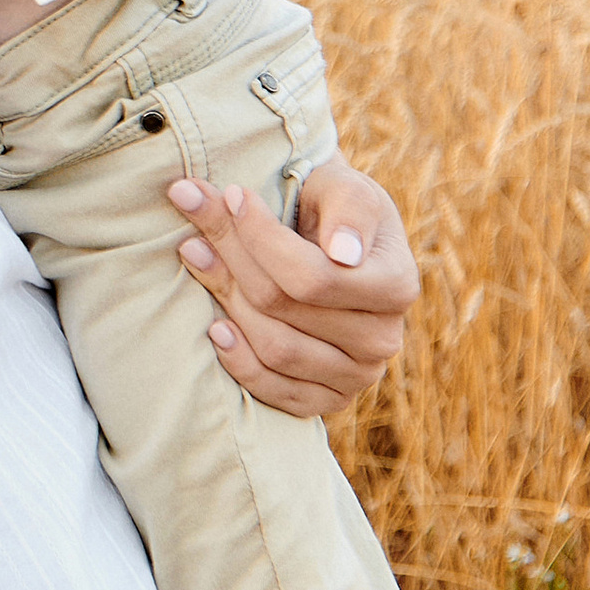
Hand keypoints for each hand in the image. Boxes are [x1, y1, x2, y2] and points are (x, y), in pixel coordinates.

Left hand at [169, 158, 416, 421]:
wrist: (334, 249)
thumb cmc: (336, 211)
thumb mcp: (348, 189)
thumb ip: (349, 208)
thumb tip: (343, 252)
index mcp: (397, 285)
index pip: (313, 276)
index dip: (261, 238)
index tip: (229, 195)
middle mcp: (383, 339)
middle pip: (283, 308)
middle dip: (231, 261)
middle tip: (193, 228)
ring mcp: (357, 376)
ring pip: (274, 348)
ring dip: (225, 302)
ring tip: (194, 256)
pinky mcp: (327, 400)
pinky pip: (275, 392)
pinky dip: (238, 362)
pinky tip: (214, 328)